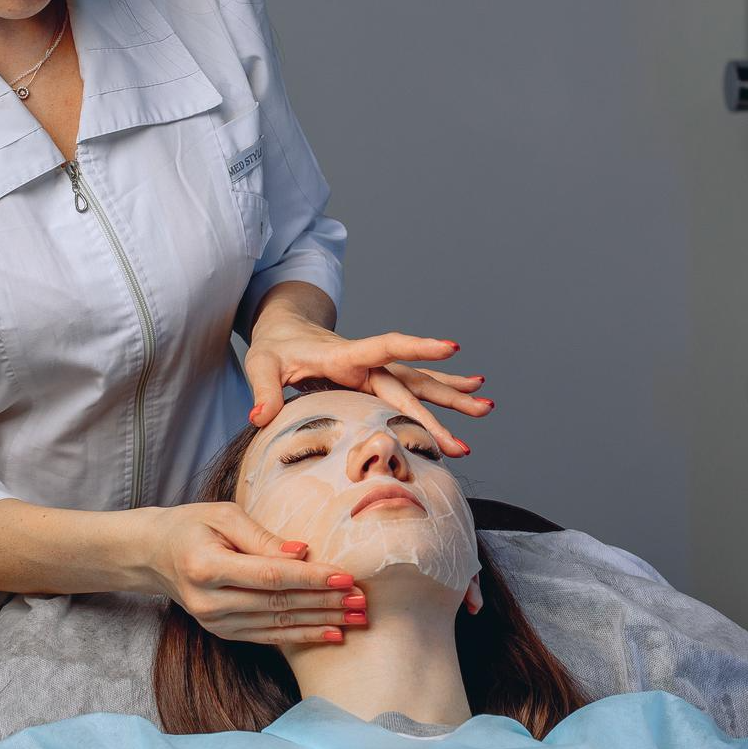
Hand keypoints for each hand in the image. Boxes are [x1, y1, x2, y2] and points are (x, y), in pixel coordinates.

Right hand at [140, 502, 366, 645]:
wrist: (154, 555)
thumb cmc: (192, 525)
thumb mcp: (224, 516)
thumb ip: (263, 537)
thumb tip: (303, 552)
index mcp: (207, 567)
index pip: (270, 576)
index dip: (310, 578)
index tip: (345, 577)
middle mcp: (210, 602)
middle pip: (278, 604)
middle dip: (325, 603)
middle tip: (361, 601)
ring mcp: (215, 623)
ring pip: (277, 625)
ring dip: (320, 622)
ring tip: (356, 618)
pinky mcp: (223, 632)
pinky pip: (268, 637)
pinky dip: (301, 636)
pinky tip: (330, 634)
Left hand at [241, 314, 493, 455]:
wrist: (285, 332)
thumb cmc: (273, 348)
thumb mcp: (260, 365)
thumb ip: (263, 389)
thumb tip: (260, 415)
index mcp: (344, 355)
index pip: (386, 348)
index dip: (418, 346)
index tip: (452, 346)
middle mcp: (367, 362)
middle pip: (411, 380)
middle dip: (446, 399)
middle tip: (483, 411)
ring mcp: (374, 372)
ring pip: (419, 385)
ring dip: (452, 396)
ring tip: (487, 406)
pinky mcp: (375, 381)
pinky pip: (411, 389)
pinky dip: (439, 394)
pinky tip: (467, 395)